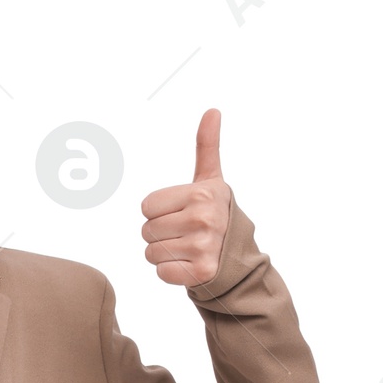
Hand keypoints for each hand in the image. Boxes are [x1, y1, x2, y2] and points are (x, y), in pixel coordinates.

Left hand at [140, 108, 232, 287]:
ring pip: (151, 253)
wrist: (237, 255)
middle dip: (160, 234)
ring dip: (164, 254)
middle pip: (146, 230)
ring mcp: (204, 247)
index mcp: (201, 194)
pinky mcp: (201, 272)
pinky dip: (171, 272)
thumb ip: (207, 147)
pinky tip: (190, 264)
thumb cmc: (216, 213)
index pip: (146, 207)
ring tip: (187, 248)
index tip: (181, 212)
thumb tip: (213, 110)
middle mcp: (204, 219)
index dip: (159, 212)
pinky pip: (162, 272)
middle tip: (185, 233)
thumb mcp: (211, 180)